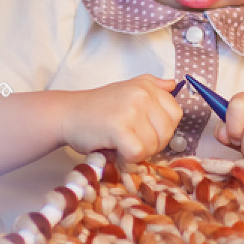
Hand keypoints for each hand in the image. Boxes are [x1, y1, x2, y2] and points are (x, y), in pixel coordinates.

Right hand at [58, 76, 180, 161]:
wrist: (67, 114)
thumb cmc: (97, 107)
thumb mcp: (126, 88)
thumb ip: (152, 86)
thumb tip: (173, 84)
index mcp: (147, 86)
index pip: (176, 114)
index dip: (162, 129)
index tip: (143, 131)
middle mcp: (142, 94)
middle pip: (167, 132)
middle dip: (151, 144)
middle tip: (130, 141)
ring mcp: (131, 110)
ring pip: (153, 145)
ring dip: (138, 152)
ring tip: (120, 143)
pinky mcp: (119, 127)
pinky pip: (138, 152)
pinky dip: (128, 158)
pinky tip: (116, 150)